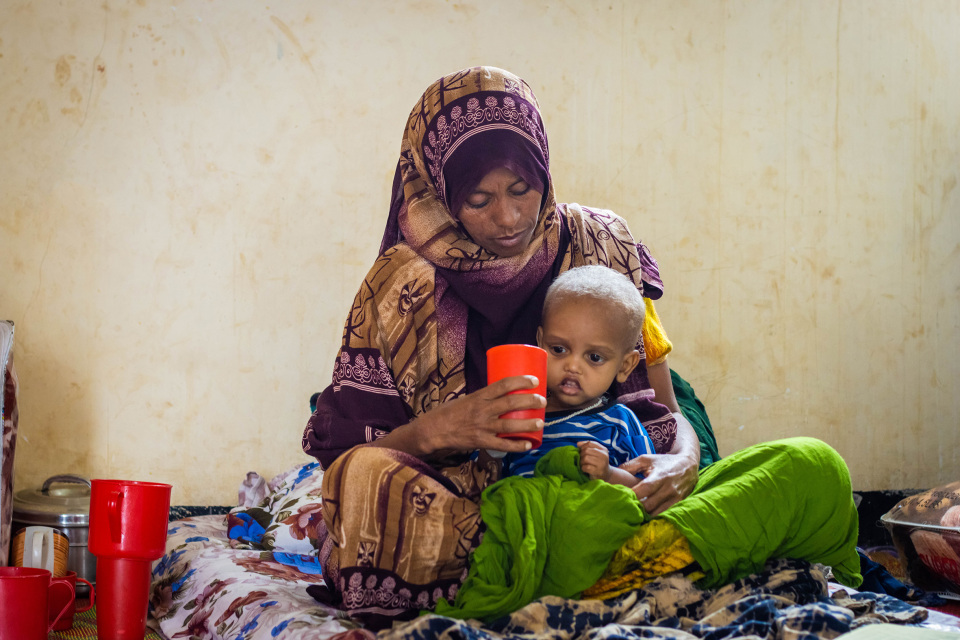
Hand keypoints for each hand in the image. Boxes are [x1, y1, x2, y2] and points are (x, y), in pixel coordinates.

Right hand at [410, 375, 545, 455]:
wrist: (433, 430)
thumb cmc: (449, 413)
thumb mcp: (466, 399)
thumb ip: (484, 399)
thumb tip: (502, 397)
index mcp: (479, 396)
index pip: (503, 384)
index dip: (521, 381)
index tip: (534, 379)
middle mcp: (482, 410)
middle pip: (510, 403)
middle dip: (530, 401)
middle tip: (542, 400)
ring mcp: (482, 427)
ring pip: (509, 426)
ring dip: (527, 424)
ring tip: (540, 422)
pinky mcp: (480, 442)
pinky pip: (502, 445)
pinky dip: (517, 446)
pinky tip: (528, 445)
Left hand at [577, 441, 610, 480]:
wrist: (606, 475)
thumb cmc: (598, 462)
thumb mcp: (596, 453)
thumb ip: (588, 447)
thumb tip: (578, 443)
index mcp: (603, 449)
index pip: (590, 443)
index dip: (583, 446)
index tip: (581, 450)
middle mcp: (603, 455)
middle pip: (586, 450)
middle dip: (581, 455)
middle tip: (582, 459)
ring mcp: (601, 463)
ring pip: (585, 458)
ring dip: (581, 462)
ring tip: (583, 464)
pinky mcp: (598, 471)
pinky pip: (585, 467)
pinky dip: (583, 468)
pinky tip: (585, 469)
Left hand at [620, 452, 697, 514]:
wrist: (688, 466)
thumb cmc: (663, 462)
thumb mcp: (646, 459)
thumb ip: (629, 466)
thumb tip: (612, 472)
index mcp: (659, 477)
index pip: (644, 489)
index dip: (632, 495)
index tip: (620, 497)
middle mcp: (668, 489)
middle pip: (649, 505)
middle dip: (635, 508)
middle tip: (623, 507)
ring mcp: (675, 498)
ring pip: (655, 513)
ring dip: (643, 514)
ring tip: (632, 512)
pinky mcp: (678, 504)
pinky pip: (663, 515)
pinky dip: (653, 516)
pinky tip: (644, 514)